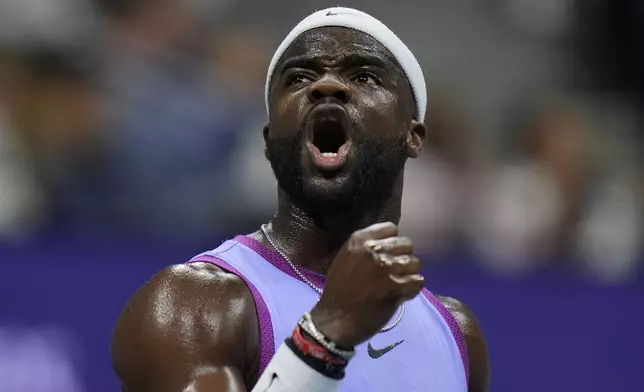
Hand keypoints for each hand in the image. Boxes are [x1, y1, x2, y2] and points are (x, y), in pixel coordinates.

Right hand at [310, 222, 423, 347]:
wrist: (336, 318)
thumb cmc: (339, 289)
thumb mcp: (346, 258)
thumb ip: (366, 247)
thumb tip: (389, 243)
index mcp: (360, 240)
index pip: (391, 228)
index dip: (393, 241)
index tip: (389, 253)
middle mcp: (375, 250)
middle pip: (407, 244)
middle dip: (403, 257)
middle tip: (395, 271)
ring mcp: (387, 268)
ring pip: (415, 263)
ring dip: (409, 274)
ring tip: (398, 284)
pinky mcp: (397, 288)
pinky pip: (418, 281)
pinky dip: (412, 288)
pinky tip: (402, 294)